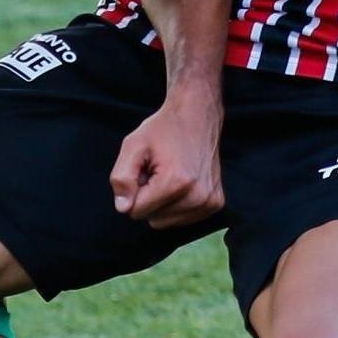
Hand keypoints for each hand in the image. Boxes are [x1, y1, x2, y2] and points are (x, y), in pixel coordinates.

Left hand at [110, 100, 223, 228]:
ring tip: (169, 175)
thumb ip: (122, 178)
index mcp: (175, 183)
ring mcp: (209, 202)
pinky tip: (181, 181)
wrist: (197, 115)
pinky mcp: (216, 204)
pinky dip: (177, 204)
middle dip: (148, 198)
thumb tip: (123, 208)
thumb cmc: (162, 129)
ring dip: (162, 202)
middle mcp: (197, 197)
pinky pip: (182, 219)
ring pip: (166, 222)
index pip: (136, 211)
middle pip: (152, 219)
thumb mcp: (133, 145)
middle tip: (157, 171)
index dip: (133, 190)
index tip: (144, 170)